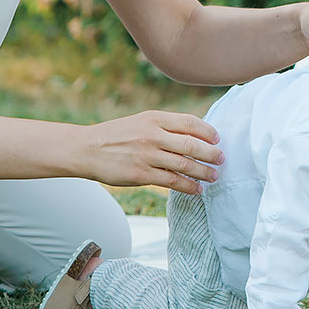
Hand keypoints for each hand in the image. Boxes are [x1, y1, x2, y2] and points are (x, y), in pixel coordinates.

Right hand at [73, 111, 222, 194]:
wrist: (86, 149)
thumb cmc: (116, 135)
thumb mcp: (140, 121)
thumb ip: (164, 126)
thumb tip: (195, 135)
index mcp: (153, 118)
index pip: (189, 122)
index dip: (208, 132)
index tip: (218, 139)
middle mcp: (152, 135)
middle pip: (191, 144)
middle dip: (211, 154)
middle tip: (222, 159)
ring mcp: (146, 155)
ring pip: (184, 165)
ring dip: (203, 172)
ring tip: (214, 176)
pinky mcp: (140, 174)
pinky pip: (171, 181)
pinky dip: (188, 187)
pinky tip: (196, 190)